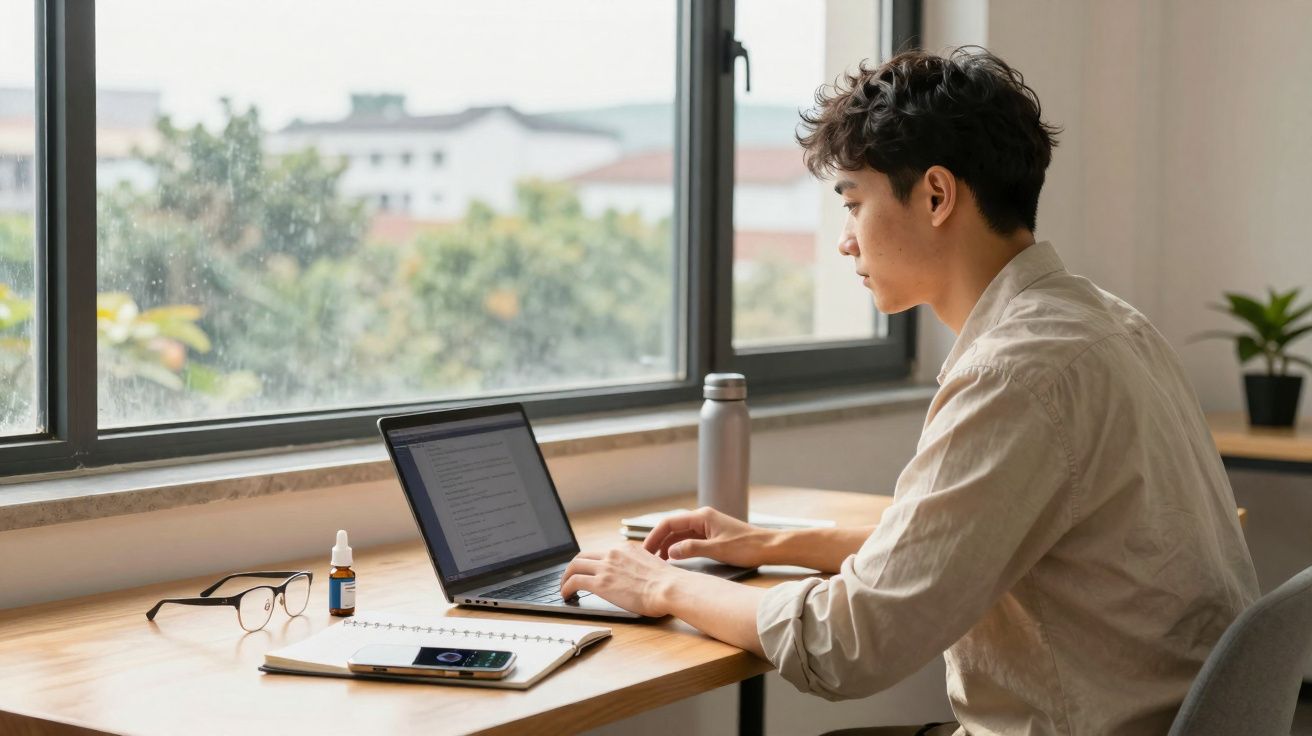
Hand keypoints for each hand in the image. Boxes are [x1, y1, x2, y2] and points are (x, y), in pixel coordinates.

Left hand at [560, 544, 687, 616]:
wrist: (669, 588)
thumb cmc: (667, 583)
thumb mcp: (652, 566)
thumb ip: (640, 567)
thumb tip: (638, 576)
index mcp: (626, 548)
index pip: (601, 552)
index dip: (591, 562)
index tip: (588, 570)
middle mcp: (613, 553)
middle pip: (583, 555)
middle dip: (573, 567)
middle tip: (570, 577)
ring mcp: (606, 567)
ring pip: (574, 566)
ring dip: (565, 577)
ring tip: (563, 588)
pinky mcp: (600, 583)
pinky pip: (575, 581)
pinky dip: (566, 587)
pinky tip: (566, 595)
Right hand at [642, 506, 774, 567]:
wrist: (769, 547)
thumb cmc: (747, 546)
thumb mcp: (717, 549)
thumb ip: (692, 549)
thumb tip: (671, 552)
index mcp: (702, 517)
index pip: (670, 522)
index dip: (655, 535)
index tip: (645, 549)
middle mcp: (703, 519)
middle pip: (673, 527)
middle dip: (658, 541)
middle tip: (647, 556)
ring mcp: (707, 527)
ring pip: (680, 534)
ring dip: (668, 545)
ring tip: (657, 560)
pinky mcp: (712, 536)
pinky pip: (689, 540)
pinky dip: (679, 548)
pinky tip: (674, 558)